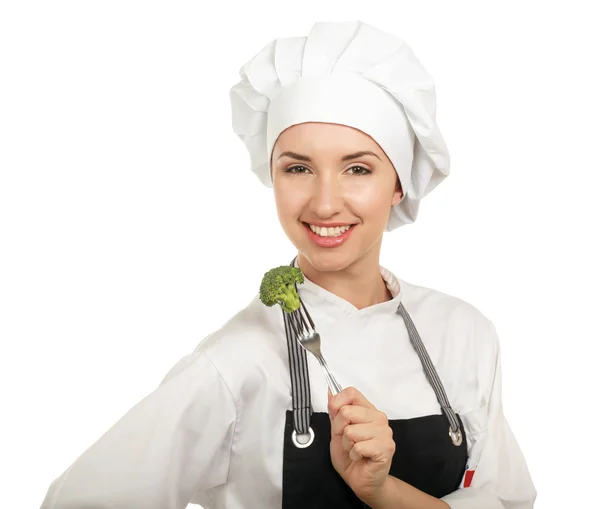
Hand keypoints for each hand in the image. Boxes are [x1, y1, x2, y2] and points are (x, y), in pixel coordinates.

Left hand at [328, 387, 395, 502]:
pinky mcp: (386, 447)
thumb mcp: (337, 432)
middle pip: (347, 411)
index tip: (334, 414)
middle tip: (347, 441)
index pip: (351, 392)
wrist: (362, 482)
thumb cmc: (351, 457)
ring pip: (351, 431)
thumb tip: (330, 391)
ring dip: (347, 444)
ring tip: (355, 450)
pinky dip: (354, 454)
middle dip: (340, 430)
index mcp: (368, 410)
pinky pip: (358, 446)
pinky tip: (361, 457)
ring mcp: (384, 432)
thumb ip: (335, 412)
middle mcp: (378, 418)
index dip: (337, 402)